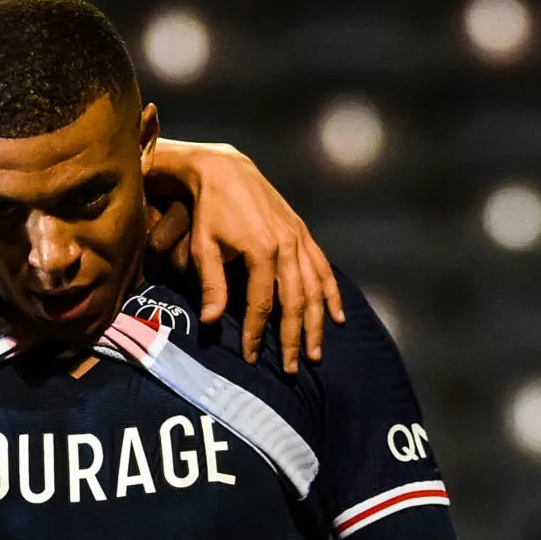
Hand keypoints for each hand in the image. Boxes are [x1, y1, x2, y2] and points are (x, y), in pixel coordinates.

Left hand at [149, 141, 342, 371]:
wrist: (226, 171)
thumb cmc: (209, 211)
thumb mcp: (203, 247)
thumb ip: (211, 285)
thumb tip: (211, 322)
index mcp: (261, 250)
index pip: (262, 304)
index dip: (258, 333)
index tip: (253, 358)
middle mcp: (286, 246)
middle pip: (295, 301)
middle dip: (294, 337)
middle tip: (294, 368)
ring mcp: (299, 239)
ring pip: (314, 289)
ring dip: (316, 323)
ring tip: (316, 353)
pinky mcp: (303, 233)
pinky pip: (323, 268)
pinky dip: (331, 294)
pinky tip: (337, 317)